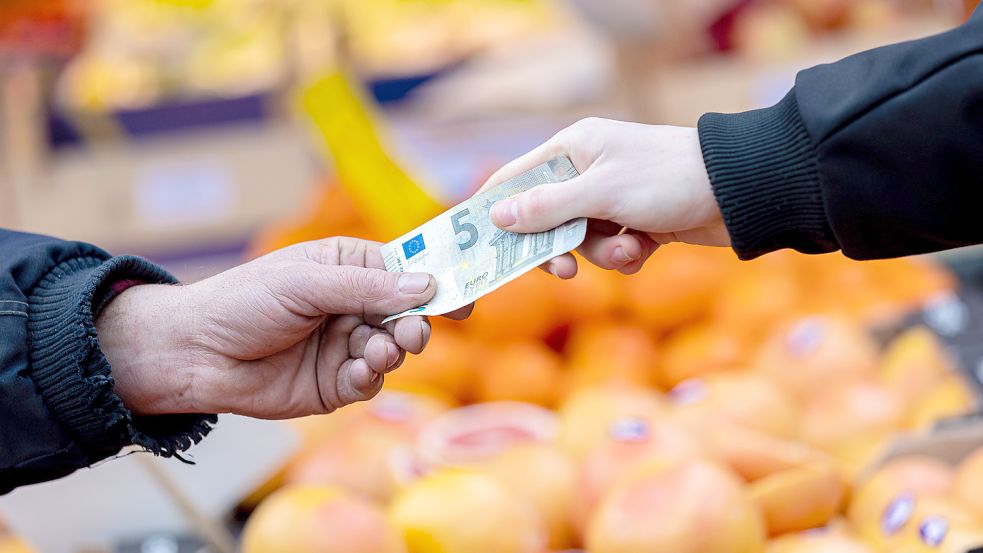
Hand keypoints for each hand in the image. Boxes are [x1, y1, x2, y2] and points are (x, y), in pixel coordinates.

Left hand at [97, 238, 445, 418]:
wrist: (194, 353)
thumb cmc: (243, 301)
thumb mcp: (305, 283)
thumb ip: (367, 286)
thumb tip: (427, 285)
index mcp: (348, 267)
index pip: (404, 270)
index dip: (435, 281)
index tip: (464, 294)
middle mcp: (353, 305)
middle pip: (406, 312)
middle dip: (415, 322)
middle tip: (414, 331)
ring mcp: (345, 346)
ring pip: (392, 349)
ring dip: (392, 350)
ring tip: (380, 351)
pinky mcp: (335, 385)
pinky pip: (369, 382)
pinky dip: (371, 376)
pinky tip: (360, 370)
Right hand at [480, 118, 728, 276]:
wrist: (740, 192)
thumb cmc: (667, 178)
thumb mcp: (601, 192)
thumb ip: (547, 207)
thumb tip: (497, 216)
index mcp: (573, 148)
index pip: (516, 178)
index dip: (496, 209)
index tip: (478, 243)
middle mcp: (588, 170)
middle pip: (546, 218)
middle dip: (560, 246)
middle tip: (564, 270)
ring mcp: (613, 198)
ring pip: (583, 241)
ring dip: (605, 253)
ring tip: (632, 247)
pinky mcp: (638, 223)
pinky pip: (612, 250)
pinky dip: (627, 256)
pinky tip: (647, 249)